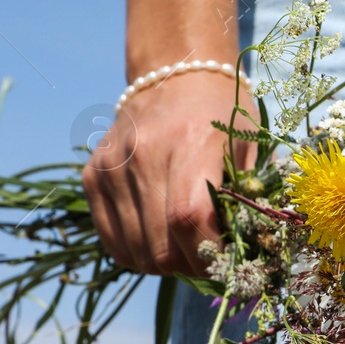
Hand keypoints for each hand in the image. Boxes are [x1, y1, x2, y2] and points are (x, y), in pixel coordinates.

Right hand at [82, 72, 252, 274]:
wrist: (175, 76)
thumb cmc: (226, 115)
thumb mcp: (252, 147)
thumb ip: (251, 199)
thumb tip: (251, 255)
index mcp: (191, 142)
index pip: (189, 219)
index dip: (211, 256)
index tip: (231, 265)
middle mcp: (143, 154)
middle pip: (161, 246)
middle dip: (193, 267)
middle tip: (213, 259)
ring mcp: (111, 166)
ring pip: (137, 253)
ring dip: (168, 266)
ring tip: (189, 247)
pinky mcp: (92, 176)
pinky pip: (114, 243)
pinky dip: (141, 256)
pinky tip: (162, 240)